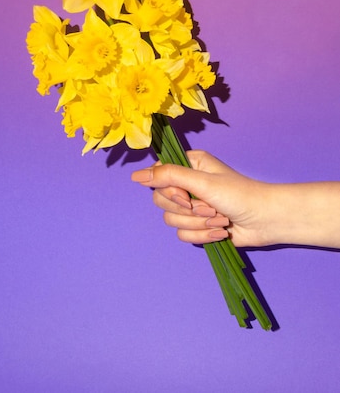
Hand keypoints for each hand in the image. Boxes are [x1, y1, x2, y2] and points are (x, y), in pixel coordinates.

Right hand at [131, 150, 272, 246]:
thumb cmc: (239, 195)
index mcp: (188, 165)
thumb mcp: (202, 182)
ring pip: (172, 220)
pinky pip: (183, 235)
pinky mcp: (198, 226)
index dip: (168, 190)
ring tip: (219, 218)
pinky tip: (220, 231)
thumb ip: (168, 177)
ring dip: (198, 224)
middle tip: (208, 207)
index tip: (186, 196)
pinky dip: (202, 235)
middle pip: (161, 200)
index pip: (158, 175)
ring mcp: (192, 206)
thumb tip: (135, 176)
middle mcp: (187, 184)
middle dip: (187, 210)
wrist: (265, 221)